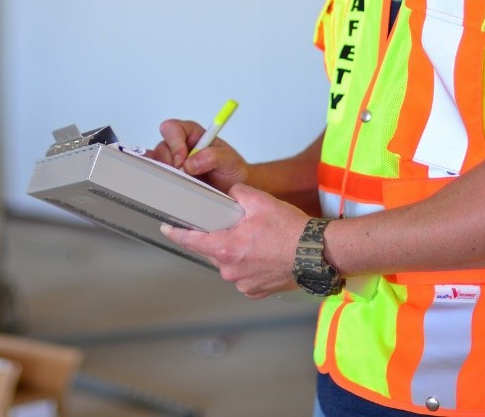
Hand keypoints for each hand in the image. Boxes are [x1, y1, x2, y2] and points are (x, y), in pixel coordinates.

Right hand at [149, 118, 249, 192]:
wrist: (234, 188)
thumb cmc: (231, 169)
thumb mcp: (229, 159)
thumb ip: (212, 156)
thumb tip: (190, 163)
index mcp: (192, 134)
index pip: (173, 128)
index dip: (174, 142)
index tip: (182, 160)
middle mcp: (180, 146)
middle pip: (161, 148)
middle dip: (170, 163)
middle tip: (183, 176)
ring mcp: (173, 163)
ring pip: (157, 164)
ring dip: (167, 174)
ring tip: (183, 184)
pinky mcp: (170, 178)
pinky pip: (157, 176)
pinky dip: (159, 181)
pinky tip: (170, 187)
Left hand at [160, 183, 306, 298]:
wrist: (317, 254)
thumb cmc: (291, 231)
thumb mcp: (260, 201)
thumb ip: (236, 193)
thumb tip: (229, 194)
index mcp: (226, 248)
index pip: (191, 240)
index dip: (176, 233)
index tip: (167, 227)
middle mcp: (230, 270)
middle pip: (211, 250)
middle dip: (218, 237)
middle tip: (237, 227)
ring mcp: (242, 283)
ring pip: (228, 263)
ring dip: (235, 251)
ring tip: (256, 240)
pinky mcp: (255, 291)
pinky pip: (243, 275)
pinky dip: (248, 264)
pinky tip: (263, 254)